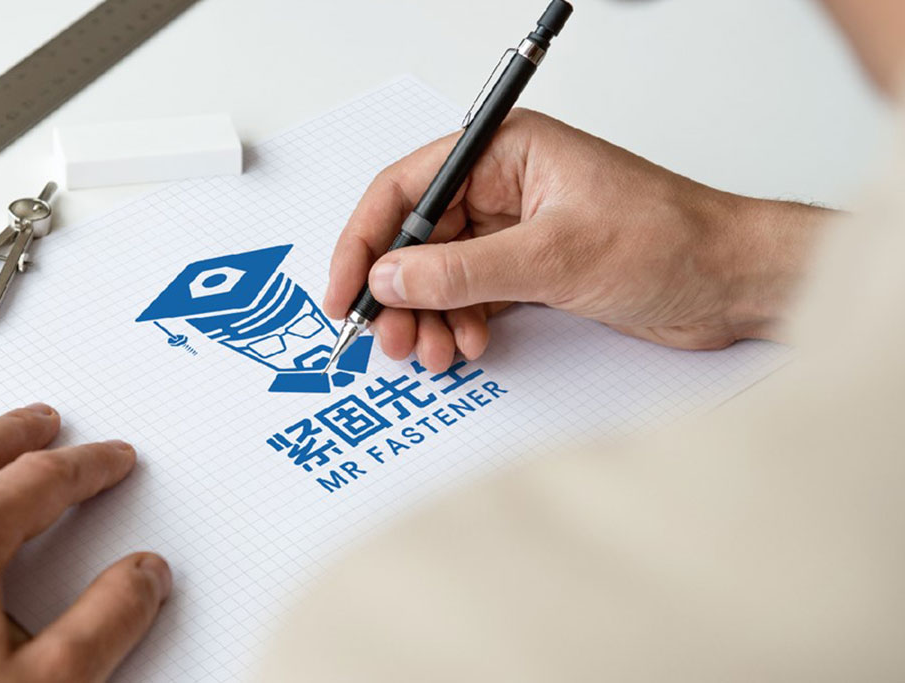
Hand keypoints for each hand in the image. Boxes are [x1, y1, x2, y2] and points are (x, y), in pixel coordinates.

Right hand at [324, 109, 829, 371]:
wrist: (732, 281)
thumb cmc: (671, 239)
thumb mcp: (555, 256)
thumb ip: (463, 269)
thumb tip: (393, 276)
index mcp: (505, 152)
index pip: (406, 189)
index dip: (365, 240)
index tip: (346, 290)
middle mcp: (504, 186)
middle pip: (416, 237)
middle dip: (398, 292)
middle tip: (390, 337)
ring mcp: (516, 229)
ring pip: (439, 273)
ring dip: (428, 316)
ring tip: (433, 352)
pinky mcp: (530, 268)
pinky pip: (470, 294)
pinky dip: (460, 323)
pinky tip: (469, 345)